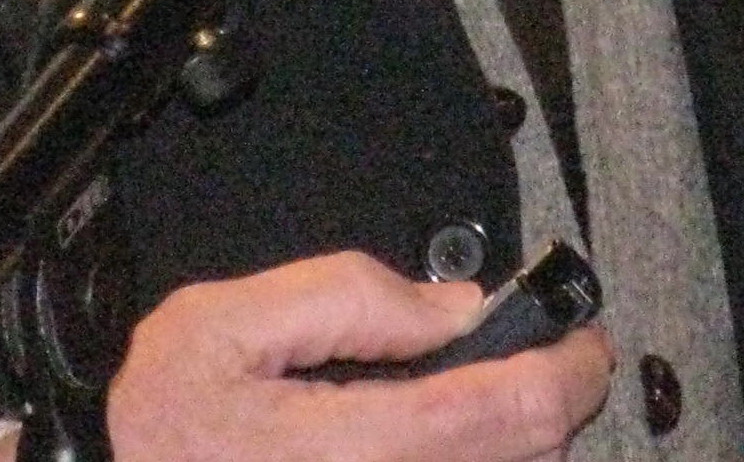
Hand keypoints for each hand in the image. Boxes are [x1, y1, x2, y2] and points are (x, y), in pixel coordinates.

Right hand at [105, 250, 613, 461]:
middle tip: (546, 357)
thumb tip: (454, 309)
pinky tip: (455, 446)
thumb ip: (347, 296)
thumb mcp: (225, 321)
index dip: (564, 372)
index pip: (502, 416)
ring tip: (496, 400)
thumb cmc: (161, 419)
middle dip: (547, 406)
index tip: (582, 339)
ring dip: (515, 448)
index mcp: (345, 451)